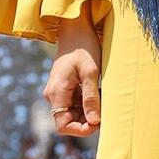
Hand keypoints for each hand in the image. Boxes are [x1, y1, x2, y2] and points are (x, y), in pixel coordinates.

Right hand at [44, 15, 101, 135]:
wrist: (75, 28)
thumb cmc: (84, 47)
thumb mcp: (91, 72)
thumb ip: (91, 98)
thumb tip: (95, 122)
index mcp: (56, 92)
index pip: (62, 125)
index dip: (80, 130)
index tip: (98, 123)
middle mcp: (53, 95)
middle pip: (68, 121)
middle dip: (87, 120)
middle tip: (105, 109)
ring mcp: (58, 91)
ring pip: (72, 113)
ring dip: (89, 111)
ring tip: (102, 97)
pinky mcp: (64, 87)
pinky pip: (74, 103)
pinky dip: (87, 102)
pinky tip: (98, 92)